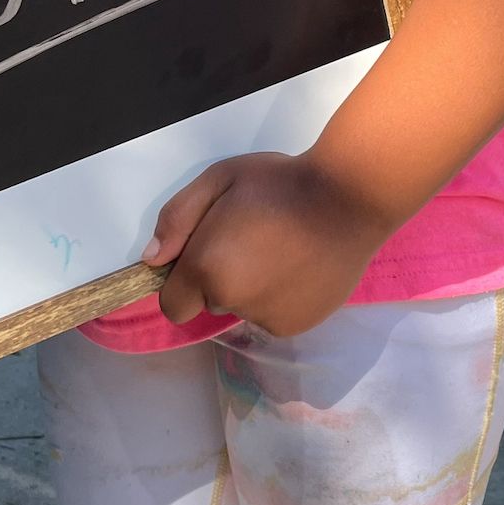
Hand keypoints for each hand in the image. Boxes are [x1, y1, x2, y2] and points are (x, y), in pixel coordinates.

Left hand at [143, 151, 395, 337]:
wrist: (350, 199)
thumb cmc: (280, 182)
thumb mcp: (219, 179)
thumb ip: (178, 218)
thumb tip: (153, 259)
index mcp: (207, 269)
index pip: (174, 305)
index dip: (184, 282)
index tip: (207, 255)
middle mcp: (233, 302)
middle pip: (211, 303)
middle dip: (221, 278)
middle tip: (252, 241)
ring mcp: (268, 318)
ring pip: (244, 310)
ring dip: (253, 288)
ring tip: (282, 251)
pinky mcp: (297, 325)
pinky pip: (274, 316)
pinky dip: (281, 298)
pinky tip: (300, 267)